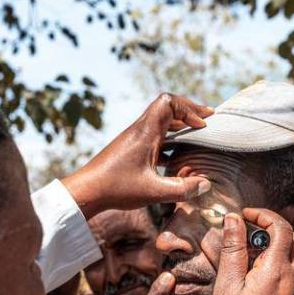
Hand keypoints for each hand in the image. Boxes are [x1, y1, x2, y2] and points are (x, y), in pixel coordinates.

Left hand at [62, 94, 213, 217]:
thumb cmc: (116, 188)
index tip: (202, 124)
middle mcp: (140, 130)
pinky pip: (155, 135)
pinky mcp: (131, 149)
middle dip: (188, 112)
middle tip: (207, 121)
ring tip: (197, 134)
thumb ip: (182, 189)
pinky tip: (178, 156)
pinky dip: (170, 139)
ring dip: (179, 125)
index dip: (188, 108)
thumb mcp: (153, 192)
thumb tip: (206, 185)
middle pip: (166, 107)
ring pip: (160, 121)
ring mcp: (134, 139)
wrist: (86, 191)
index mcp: (145, 133)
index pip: (168, 102)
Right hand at [211, 209, 293, 294]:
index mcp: (277, 270)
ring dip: (273, 247)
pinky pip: (291, 274)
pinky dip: (277, 264)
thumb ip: (232, 249)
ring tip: (247, 254)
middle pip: (291, 239)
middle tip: (246, 230)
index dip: (263, 215)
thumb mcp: (227, 285)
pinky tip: (256, 277)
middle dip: (270, 228)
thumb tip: (233, 220)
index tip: (244, 215)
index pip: (280, 227)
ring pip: (293, 256)